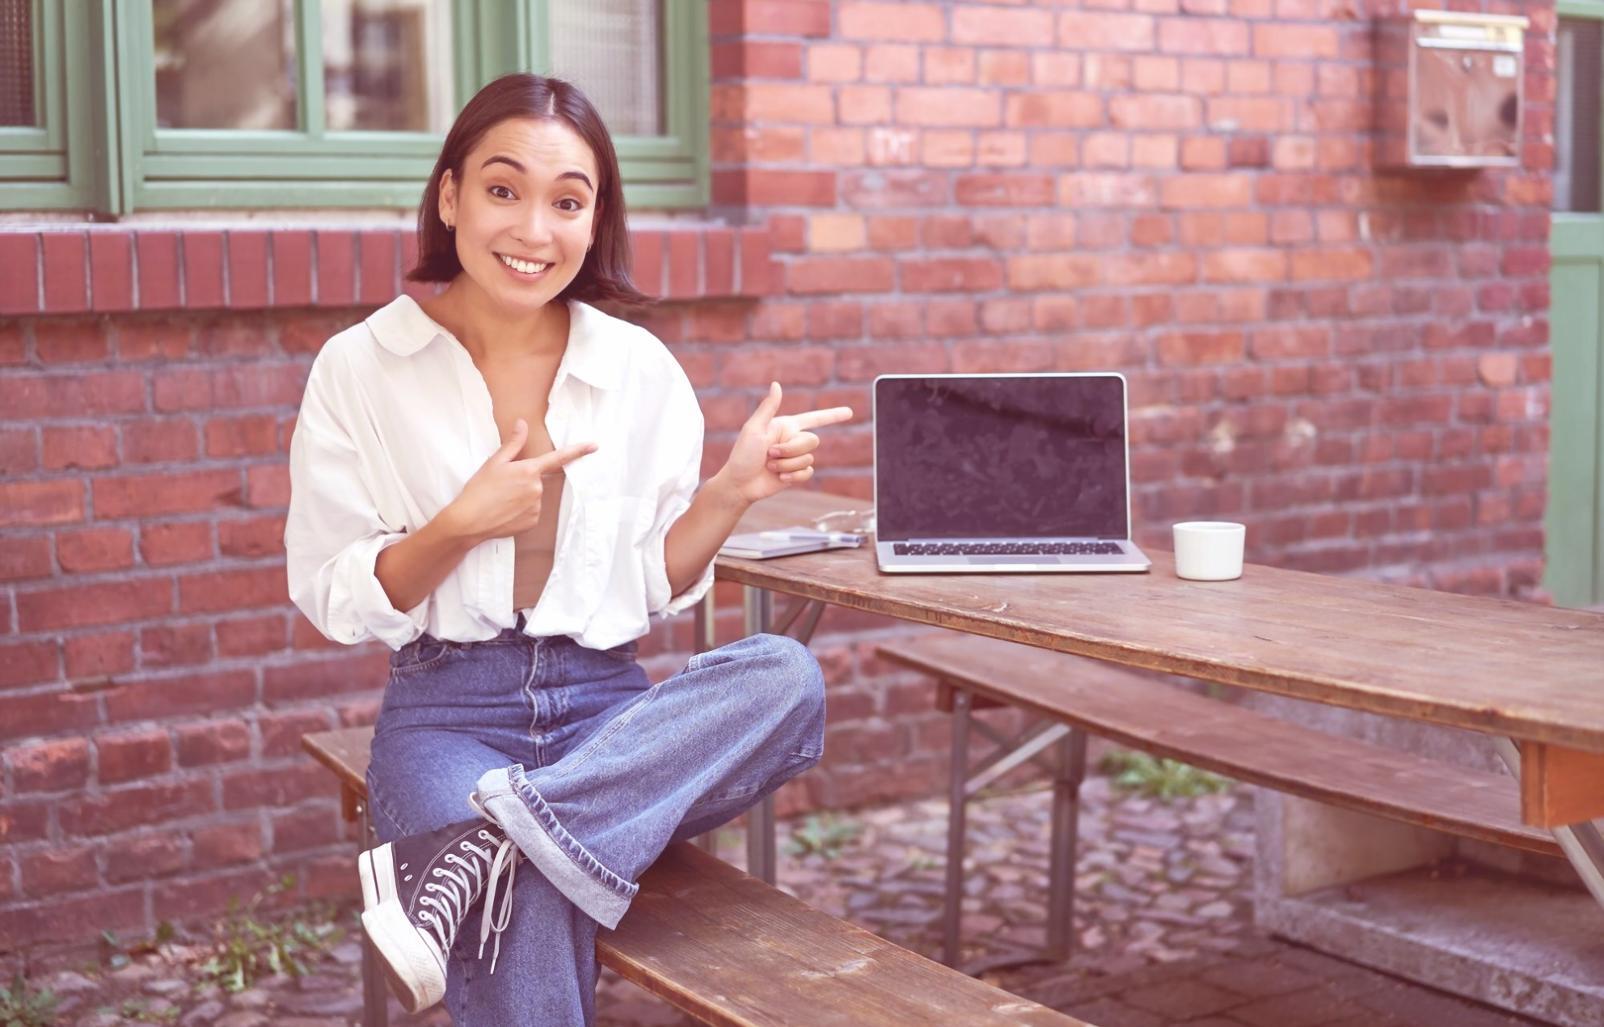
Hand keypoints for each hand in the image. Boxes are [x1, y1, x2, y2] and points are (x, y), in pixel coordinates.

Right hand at [443, 418, 595, 544]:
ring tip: (500, 501)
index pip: (558, 458)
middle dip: (522, 481)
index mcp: (529, 470)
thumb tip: (522, 424)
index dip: (578, 451)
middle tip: (502, 487)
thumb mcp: (494, 463)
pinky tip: (504, 512)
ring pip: (533, 497)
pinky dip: (520, 511)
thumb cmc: (479, 489)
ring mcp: (536, 507)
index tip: (594, 446)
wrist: (468, 521)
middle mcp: (537, 489)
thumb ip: (513, 443)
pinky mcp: (533, 522)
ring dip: (521, 497)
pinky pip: (531, 512)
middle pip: (537, 480)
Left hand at [719, 382, 852, 504]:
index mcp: (785, 426)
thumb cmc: (742, 455)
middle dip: (791, 450)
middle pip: (812, 441)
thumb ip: (768, 407)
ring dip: (788, 464)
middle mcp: (792, 441)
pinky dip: (793, 476)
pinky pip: (808, 473)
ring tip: (770, 467)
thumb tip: (777, 384)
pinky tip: (780, 478)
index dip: (832, 415)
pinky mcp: (795, 474)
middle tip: (769, 454)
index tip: (849, 412)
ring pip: (809, 459)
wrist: (739, 484)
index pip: (814, 419)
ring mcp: (795, 458)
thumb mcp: (754, 429)